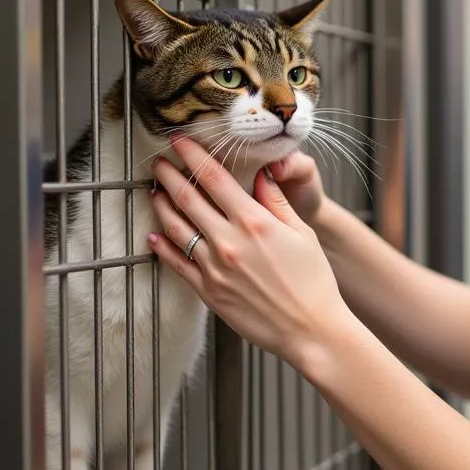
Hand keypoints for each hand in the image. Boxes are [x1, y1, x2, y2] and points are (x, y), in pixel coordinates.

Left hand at [148, 136, 344, 366]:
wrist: (310, 329)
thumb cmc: (314, 282)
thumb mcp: (302, 234)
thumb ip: (275, 202)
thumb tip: (260, 175)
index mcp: (254, 222)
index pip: (213, 177)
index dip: (192, 154)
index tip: (179, 140)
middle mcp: (229, 241)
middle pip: (187, 198)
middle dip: (169, 175)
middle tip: (158, 162)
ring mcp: (214, 268)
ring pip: (175, 228)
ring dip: (161, 206)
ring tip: (155, 192)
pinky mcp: (208, 291)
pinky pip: (176, 263)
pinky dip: (162, 247)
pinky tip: (155, 236)